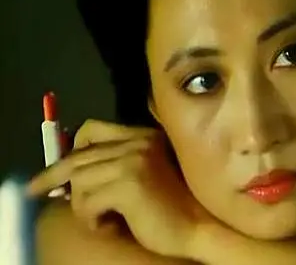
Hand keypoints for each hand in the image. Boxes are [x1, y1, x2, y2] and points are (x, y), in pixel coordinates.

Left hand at [29, 119, 208, 258]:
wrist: (198, 226)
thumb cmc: (171, 206)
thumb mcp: (143, 175)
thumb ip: (117, 163)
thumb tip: (69, 173)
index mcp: (142, 135)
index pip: (91, 129)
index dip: (70, 148)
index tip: (58, 169)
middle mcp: (137, 141)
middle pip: (78, 155)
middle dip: (54, 176)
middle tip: (37, 190)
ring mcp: (134, 160)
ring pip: (79, 181)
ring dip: (83, 206)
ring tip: (101, 219)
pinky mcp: (129, 183)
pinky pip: (87, 202)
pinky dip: (92, 219)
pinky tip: (109, 225)